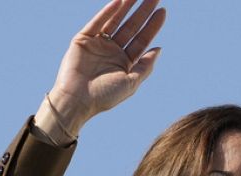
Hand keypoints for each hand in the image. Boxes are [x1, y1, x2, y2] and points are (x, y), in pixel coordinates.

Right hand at [37, 0, 166, 140]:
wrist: (77, 101)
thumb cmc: (104, 96)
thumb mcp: (131, 82)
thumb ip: (145, 65)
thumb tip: (159, 48)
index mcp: (124, 62)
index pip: (142, 40)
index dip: (152, 26)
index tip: (163, 11)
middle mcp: (112, 51)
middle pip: (131, 27)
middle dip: (143, 12)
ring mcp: (98, 44)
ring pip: (115, 21)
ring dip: (126, 7)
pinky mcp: (83, 40)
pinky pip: (97, 23)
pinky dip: (107, 12)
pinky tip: (119, 1)